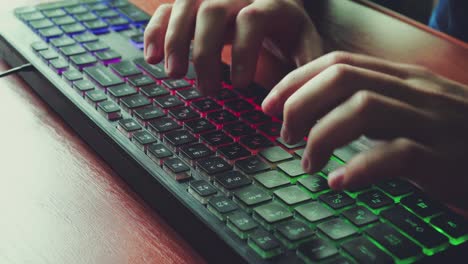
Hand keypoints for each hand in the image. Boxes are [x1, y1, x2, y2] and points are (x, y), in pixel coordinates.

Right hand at [143, 0, 321, 94]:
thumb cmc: (286, 26)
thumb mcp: (304, 41)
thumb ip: (306, 65)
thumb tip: (297, 99)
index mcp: (270, 1)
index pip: (251, 19)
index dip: (243, 52)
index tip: (239, 85)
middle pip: (212, 12)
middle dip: (206, 52)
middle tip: (208, 90)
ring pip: (185, 6)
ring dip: (175, 41)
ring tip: (174, 74)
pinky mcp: (190, 1)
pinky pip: (167, 9)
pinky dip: (155, 31)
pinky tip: (152, 57)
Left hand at [262, 51, 467, 209]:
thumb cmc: (450, 133)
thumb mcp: (409, 107)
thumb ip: (368, 102)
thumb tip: (316, 113)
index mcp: (400, 78)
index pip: (337, 62)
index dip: (296, 79)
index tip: (269, 103)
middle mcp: (413, 91)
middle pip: (342, 78)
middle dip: (300, 103)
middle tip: (283, 134)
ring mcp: (430, 121)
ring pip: (363, 108)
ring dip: (322, 135)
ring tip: (308, 162)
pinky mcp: (444, 157)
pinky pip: (397, 154)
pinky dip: (360, 168)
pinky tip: (339, 182)